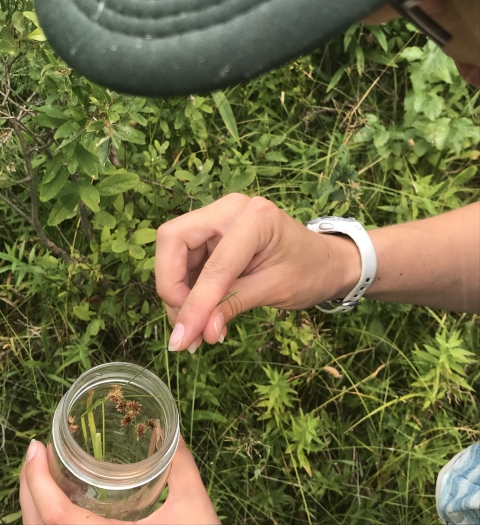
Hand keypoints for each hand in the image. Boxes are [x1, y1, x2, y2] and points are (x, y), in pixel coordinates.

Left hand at [20, 437, 219, 524]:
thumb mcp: (193, 506)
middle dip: (28, 487)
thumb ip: (181, 465)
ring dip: (35, 505)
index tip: (37, 446)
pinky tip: (65, 500)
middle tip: (36, 453)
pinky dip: (49, 520)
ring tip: (46, 472)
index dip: (37, 480)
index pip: (55, 517)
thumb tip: (171, 431)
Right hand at [155, 194, 359, 352]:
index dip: (194, 303)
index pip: (212, 264)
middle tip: (185, 325)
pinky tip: (199, 315)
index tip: (181, 340)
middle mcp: (229, 209)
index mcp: (254, 217)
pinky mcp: (213, 235)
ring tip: (193, 329)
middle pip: (173, 240)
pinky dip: (188, 289)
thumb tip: (197, 333)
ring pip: (174, 252)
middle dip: (172, 286)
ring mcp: (218, 219)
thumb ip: (233, 305)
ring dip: (178, 292)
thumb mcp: (275, 290)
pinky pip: (186, 260)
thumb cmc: (310, 271)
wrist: (326, 261)